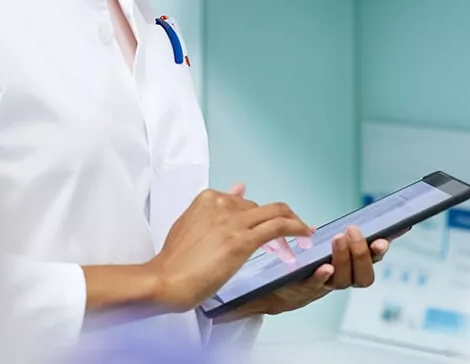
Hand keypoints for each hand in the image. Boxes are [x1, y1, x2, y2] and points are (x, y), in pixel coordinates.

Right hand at [146, 186, 313, 312]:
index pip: (245, 203)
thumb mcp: (192, 225)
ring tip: (302, 238)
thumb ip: (214, 208)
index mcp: (208, 199)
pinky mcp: (241, 240)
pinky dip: (296, 228)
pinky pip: (278, 227)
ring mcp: (232, 221)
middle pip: (261, 209)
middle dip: (277, 226)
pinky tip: (305, 236)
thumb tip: (239, 188)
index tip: (266, 233)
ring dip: (293, 226)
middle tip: (285, 245)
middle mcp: (222, 203)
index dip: (259, 218)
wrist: (165, 281)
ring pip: (275, 214)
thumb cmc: (175, 261)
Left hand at [219, 225, 400, 320]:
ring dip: (344, 259)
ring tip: (338, 240)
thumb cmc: (307, 262)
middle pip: (364, 275)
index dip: (382, 249)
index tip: (388, 236)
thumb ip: (350, 232)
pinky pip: (315, 285)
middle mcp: (341, 279)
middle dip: (362, 253)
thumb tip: (373, 212)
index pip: (374, 259)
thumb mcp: (329, 244)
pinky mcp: (303, 289)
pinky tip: (324, 267)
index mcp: (350, 267)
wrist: (273, 286)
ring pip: (343, 279)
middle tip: (353, 232)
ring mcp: (323, 286)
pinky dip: (322, 276)